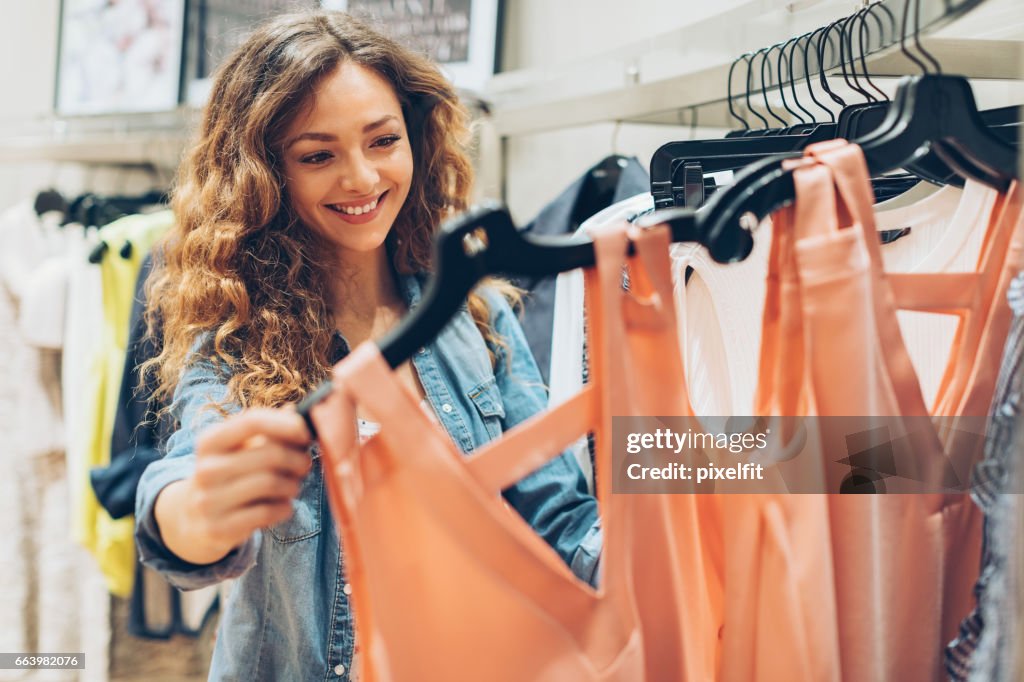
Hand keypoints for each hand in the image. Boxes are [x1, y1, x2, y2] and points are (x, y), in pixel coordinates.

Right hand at [156, 408, 312, 564]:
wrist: (193, 518)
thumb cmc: (229, 474)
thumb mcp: (239, 449)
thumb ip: (268, 430)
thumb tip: (297, 413)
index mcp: (209, 442)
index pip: (252, 422)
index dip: (286, 425)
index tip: (306, 432)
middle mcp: (205, 470)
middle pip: (270, 455)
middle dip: (298, 459)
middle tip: (304, 464)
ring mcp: (209, 501)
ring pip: (272, 483)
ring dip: (293, 484)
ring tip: (292, 485)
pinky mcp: (219, 528)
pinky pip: (268, 512)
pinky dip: (284, 507)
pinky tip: (282, 505)